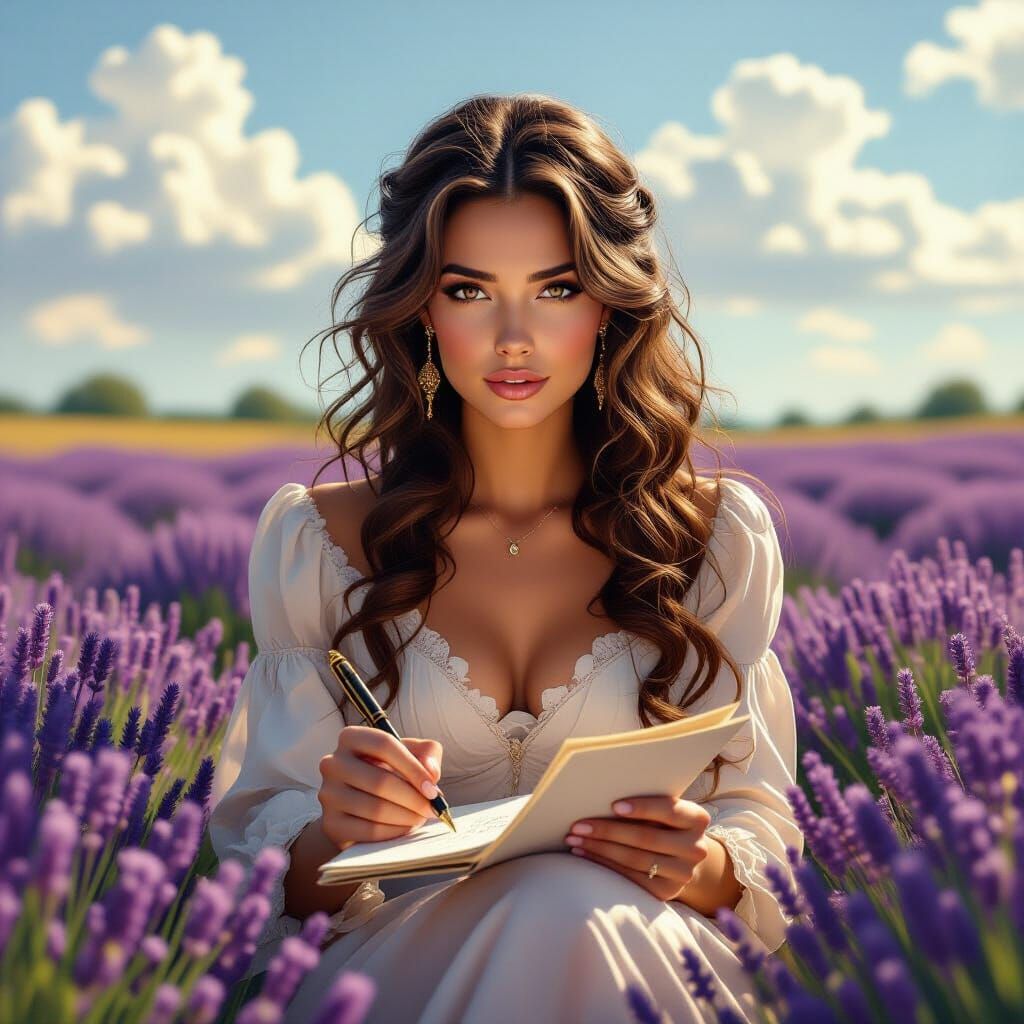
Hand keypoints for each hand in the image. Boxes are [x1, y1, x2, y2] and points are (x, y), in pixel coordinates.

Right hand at [318, 727, 443, 849]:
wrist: (358, 807)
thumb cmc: (388, 772)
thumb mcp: (410, 754)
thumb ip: (427, 753)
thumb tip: (431, 772)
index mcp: (351, 737)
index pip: (384, 745)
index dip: (413, 767)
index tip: (432, 788)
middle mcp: (333, 763)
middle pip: (381, 781)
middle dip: (413, 798)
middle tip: (432, 809)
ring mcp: (328, 794)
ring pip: (376, 808)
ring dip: (407, 816)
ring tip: (420, 817)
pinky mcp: (331, 823)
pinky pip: (369, 830)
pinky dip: (394, 831)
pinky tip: (406, 827)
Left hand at [563, 796, 711, 901]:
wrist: (682, 855)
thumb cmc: (663, 821)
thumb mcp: (663, 809)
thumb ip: (645, 801)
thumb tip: (601, 794)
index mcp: (697, 818)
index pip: (669, 810)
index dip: (641, 807)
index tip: (613, 805)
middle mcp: (696, 848)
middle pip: (646, 838)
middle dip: (608, 830)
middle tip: (578, 825)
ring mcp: (683, 874)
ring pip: (635, 859)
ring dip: (600, 848)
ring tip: (575, 839)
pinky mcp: (667, 893)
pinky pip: (630, 878)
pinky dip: (603, 865)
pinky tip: (584, 854)